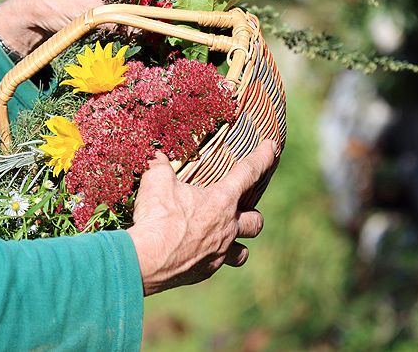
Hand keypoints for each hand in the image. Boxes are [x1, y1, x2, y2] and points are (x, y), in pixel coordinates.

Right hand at [127, 140, 276, 295]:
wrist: (145, 260)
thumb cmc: (156, 216)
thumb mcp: (156, 181)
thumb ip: (160, 166)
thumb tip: (156, 156)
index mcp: (221, 200)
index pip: (249, 172)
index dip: (263, 157)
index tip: (272, 147)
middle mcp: (227, 227)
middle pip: (256, 221)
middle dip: (253, 214)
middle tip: (240, 210)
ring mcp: (219, 252)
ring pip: (242, 252)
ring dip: (238, 244)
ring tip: (225, 238)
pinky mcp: (205, 271)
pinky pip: (215, 265)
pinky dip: (210, 258)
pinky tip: (195, 253)